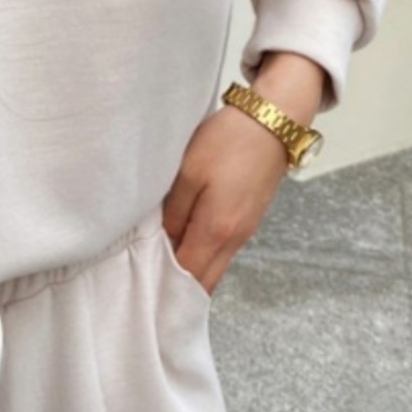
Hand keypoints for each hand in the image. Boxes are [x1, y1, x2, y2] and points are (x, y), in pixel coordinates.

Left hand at [162, 53, 325, 293]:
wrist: (273, 122)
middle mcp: (235, 239)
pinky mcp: (247, 219)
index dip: (164, 288)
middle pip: (203, 281)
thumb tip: (162, 242)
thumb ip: (173, 213)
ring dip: (188, 271)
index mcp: (217, 230)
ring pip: (213, 266)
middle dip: (176, 289)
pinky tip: (180, 244)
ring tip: (157, 267)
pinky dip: (201, 255)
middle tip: (144, 287)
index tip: (139, 288)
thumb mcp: (188, 172)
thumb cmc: (228, 141)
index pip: (187, 277)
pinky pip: (221, 251)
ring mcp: (245, 231)